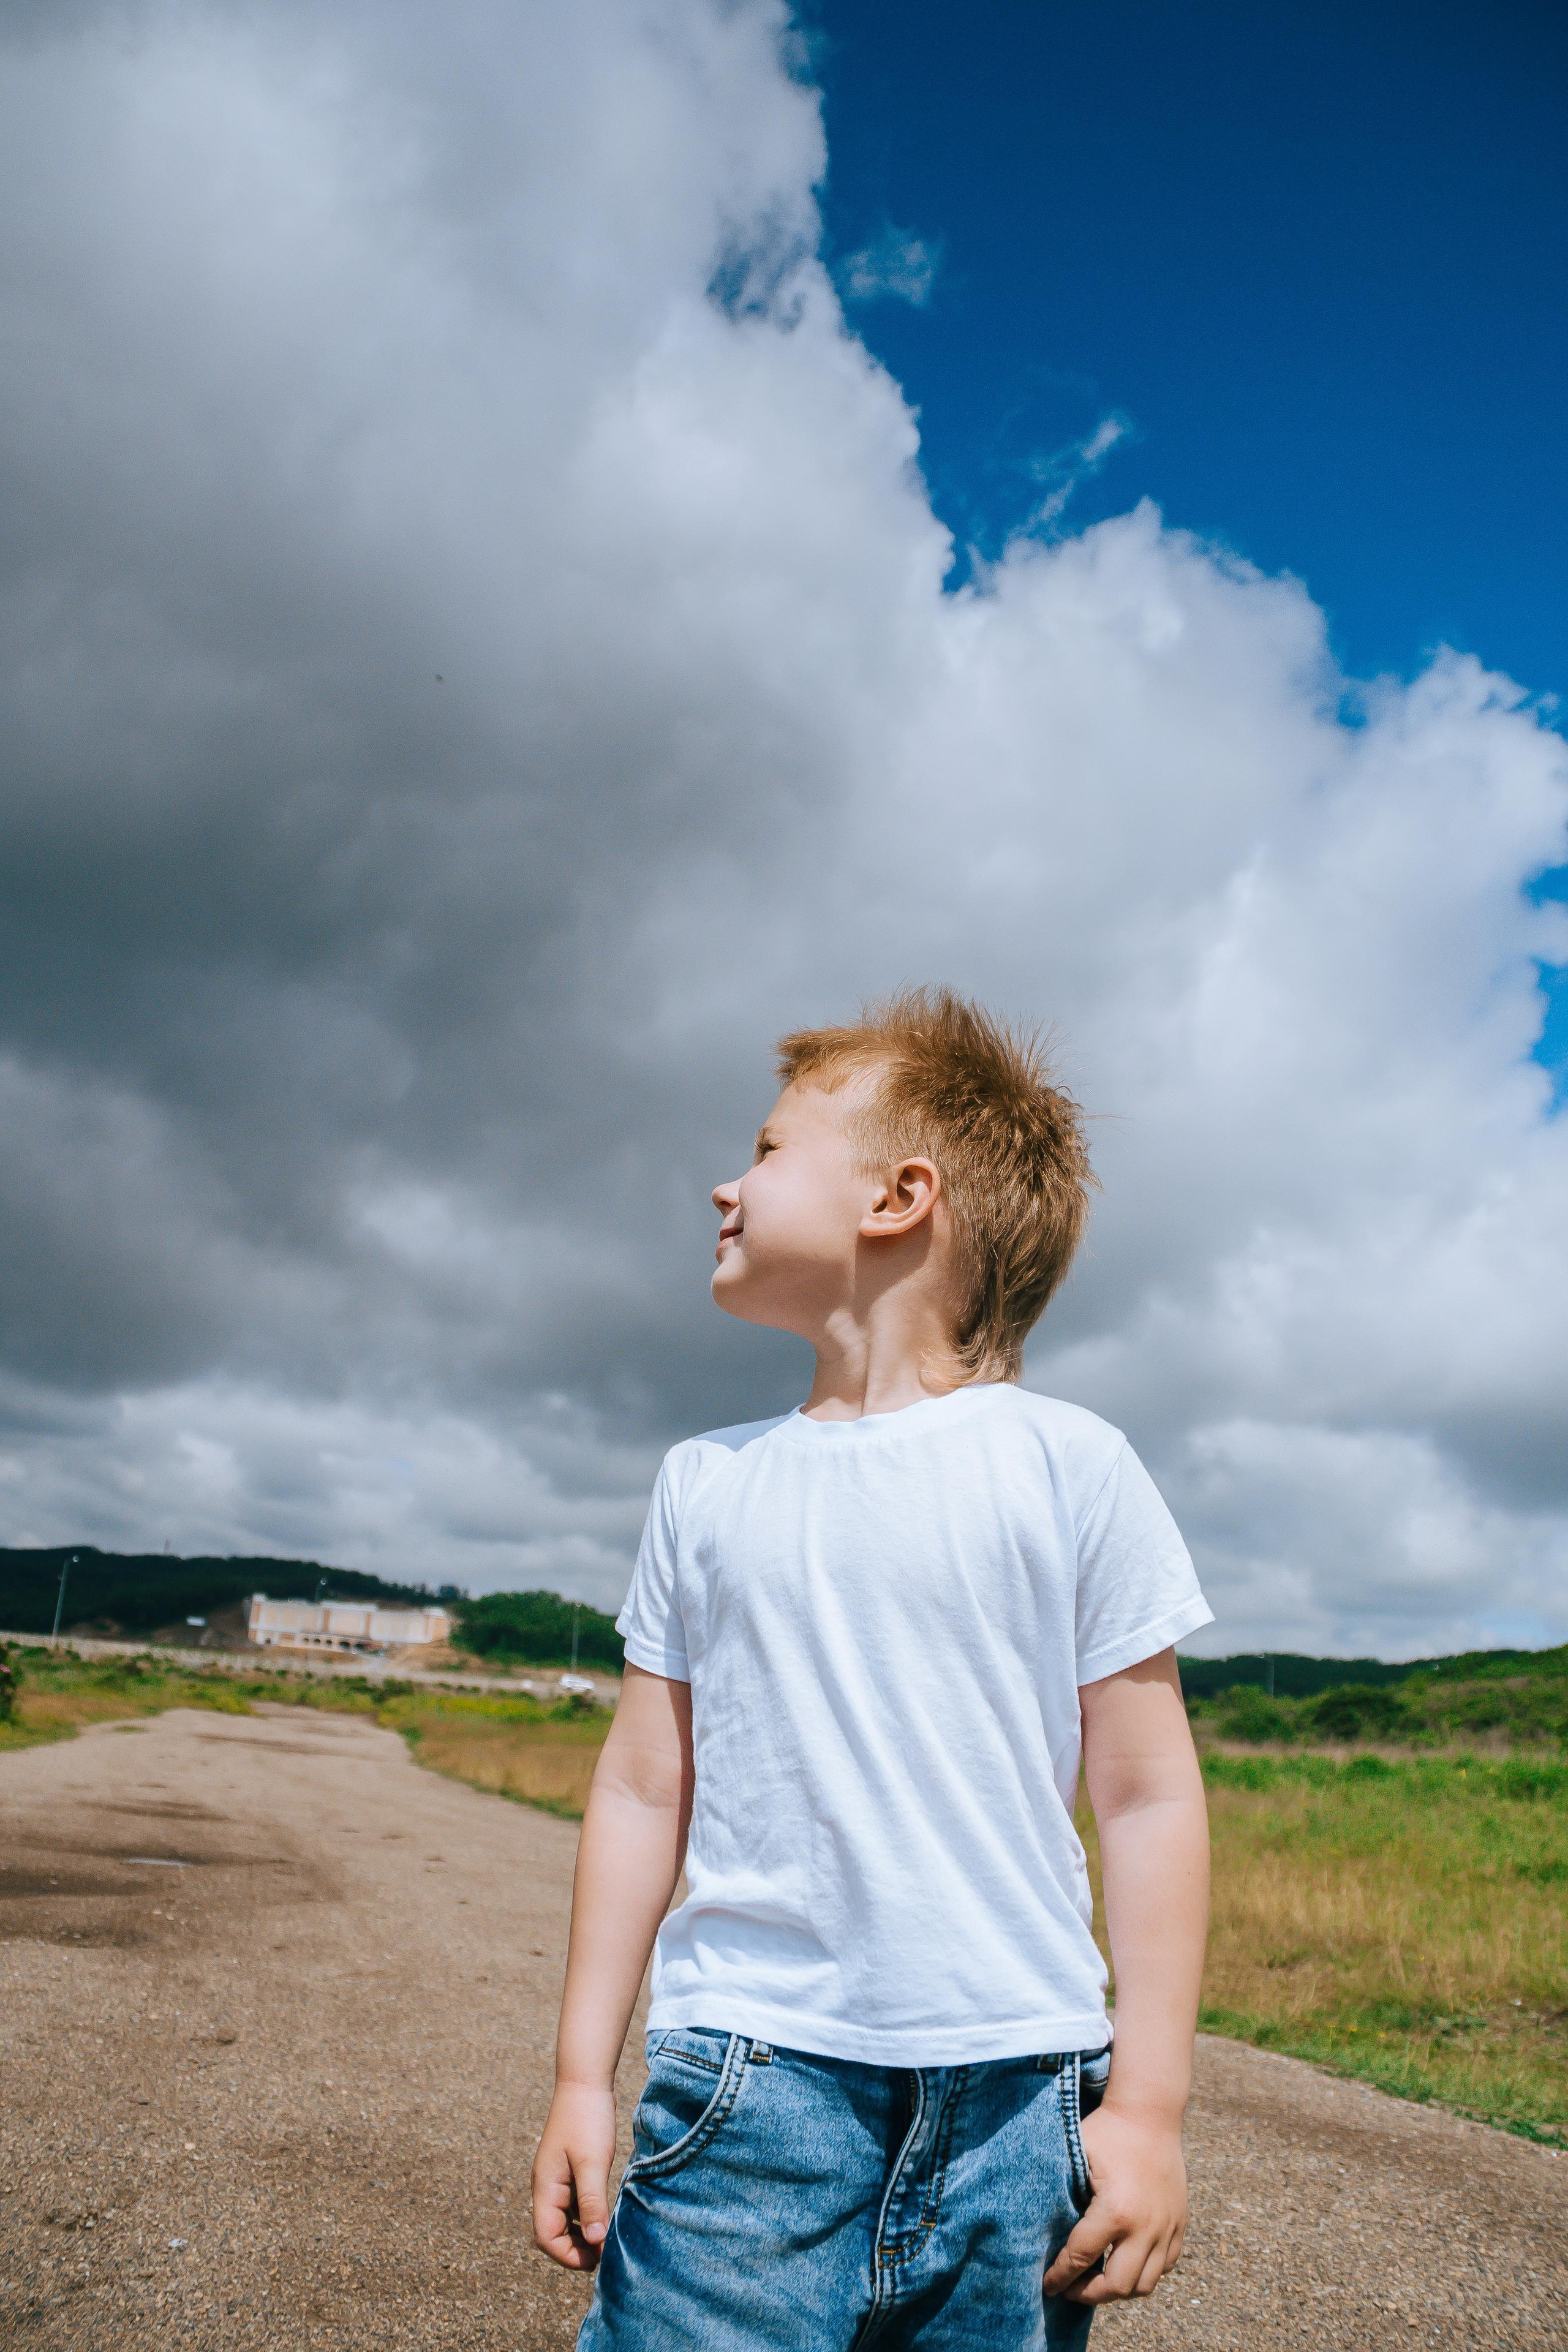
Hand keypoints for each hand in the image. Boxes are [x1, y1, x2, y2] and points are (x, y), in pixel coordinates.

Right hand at [531, 2080, 617, 2269]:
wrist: (585, 2079)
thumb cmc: (587, 2119)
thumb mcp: (592, 2163)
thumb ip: (591, 2203)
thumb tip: (595, 2242)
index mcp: (545, 2187)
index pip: (546, 2237)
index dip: (568, 2255)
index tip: (597, 2259)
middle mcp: (546, 2186)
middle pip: (552, 2233)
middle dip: (575, 2249)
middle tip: (604, 2252)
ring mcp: (557, 2178)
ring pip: (563, 2219)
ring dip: (581, 2233)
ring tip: (606, 2237)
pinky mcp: (569, 2169)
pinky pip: (572, 2203)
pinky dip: (585, 2215)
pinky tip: (604, 2213)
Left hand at [1042, 2102, 1187, 2304]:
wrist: (1150, 2113)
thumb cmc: (1106, 2132)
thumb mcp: (1076, 2157)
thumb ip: (1062, 2195)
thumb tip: (1037, 2231)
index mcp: (1115, 2211)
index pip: (1081, 2258)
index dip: (1060, 2276)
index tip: (1047, 2286)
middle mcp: (1145, 2226)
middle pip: (1117, 2285)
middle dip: (1089, 2293)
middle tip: (1071, 2288)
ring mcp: (1166, 2228)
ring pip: (1145, 2285)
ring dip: (1119, 2290)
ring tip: (1097, 2282)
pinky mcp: (1179, 2224)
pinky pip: (1165, 2267)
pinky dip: (1145, 2273)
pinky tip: (1125, 2263)